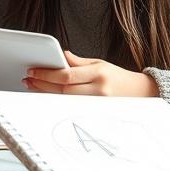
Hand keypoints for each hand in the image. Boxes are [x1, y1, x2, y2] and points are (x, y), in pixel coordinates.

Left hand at [23, 51, 159, 96]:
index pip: (67, 75)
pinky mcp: (96, 114)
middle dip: (42, 84)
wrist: (141, 94)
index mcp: (99, 73)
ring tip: (33, 87)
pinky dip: (58, 103)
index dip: (47, 74)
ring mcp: (98, 104)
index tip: (33, 71)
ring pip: (65, 101)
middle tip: (28, 79)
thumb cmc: (118, 78)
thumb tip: (61, 56)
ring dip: (46, 94)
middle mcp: (98, 90)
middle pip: (63, 90)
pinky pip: (72, 108)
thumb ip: (78, 62)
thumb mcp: (100, 64)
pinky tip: (47, 97)